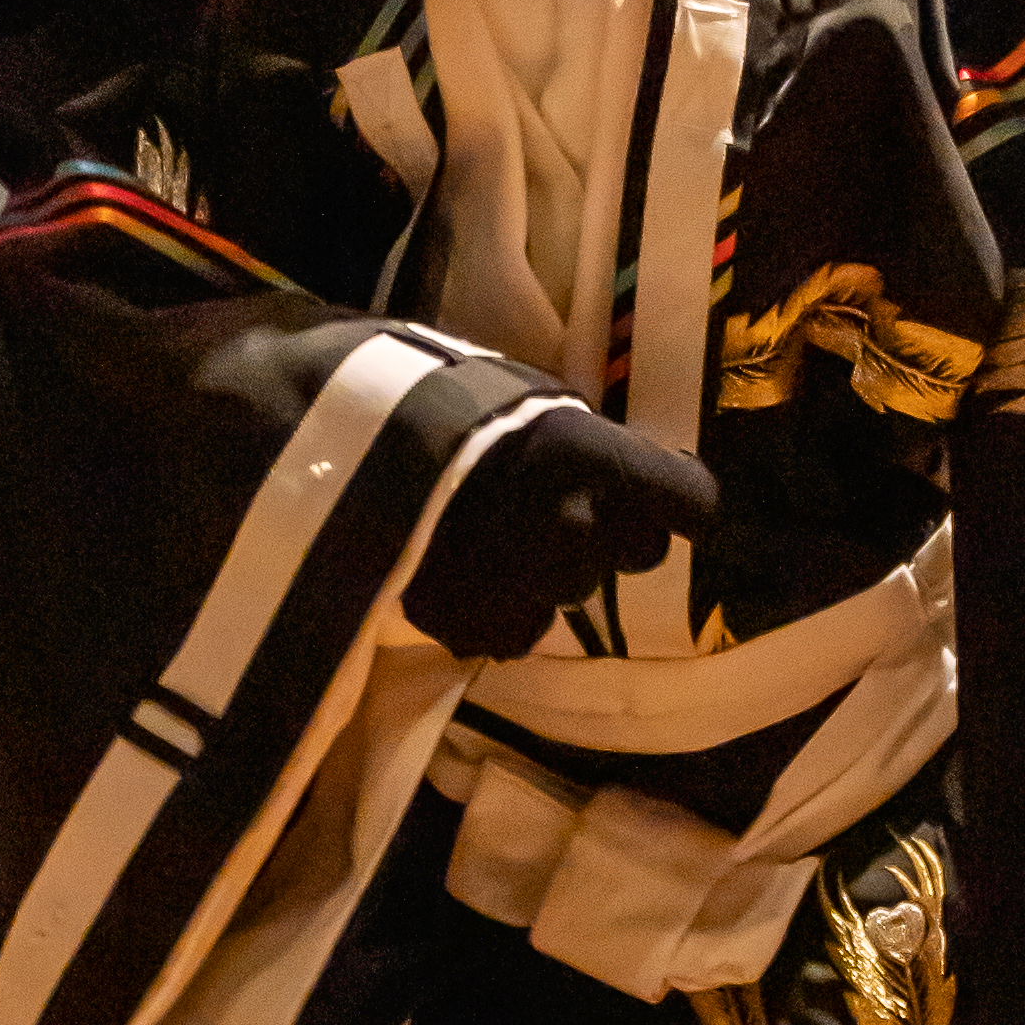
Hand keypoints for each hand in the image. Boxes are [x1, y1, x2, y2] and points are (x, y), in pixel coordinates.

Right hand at [403, 409, 718, 658]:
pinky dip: (500, 610)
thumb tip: (609, 457)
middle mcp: (581, 534)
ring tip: (495, 540)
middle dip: (611, 532)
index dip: (680, 499)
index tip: (669, 498)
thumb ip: (576, 436)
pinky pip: (518, 630)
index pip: (692, 501)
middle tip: (560, 507)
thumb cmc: (429, 401)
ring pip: (572, 591)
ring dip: (551, 572)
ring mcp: (534, 591)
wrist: (332, 461)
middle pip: (635, 551)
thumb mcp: (517, 394)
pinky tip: (462, 576)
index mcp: (596, 463)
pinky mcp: (484, 630)